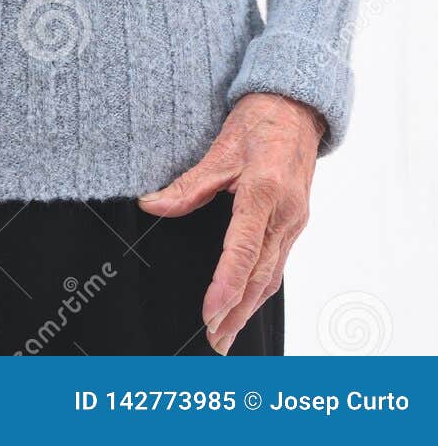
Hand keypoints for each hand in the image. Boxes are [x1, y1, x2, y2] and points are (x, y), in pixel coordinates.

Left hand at [137, 92, 325, 353]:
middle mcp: (285, 212)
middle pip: (260, 273)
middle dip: (237, 311)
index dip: (226, 284)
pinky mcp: (295, 222)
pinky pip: (278, 262)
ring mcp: (294, 220)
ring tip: (226, 335)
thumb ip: (188, 185)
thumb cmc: (260, 121)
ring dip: (249, 308)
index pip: (244, 248)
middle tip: (214, 340)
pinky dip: (261, 288)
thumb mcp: (220, 147)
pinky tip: (247, 304)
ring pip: (272, 274)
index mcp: (265, 191)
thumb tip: (152, 205)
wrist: (296, 107)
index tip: (210, 312)